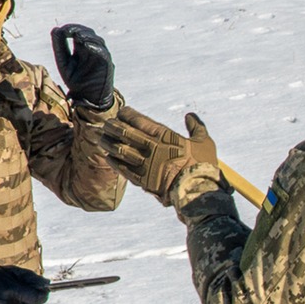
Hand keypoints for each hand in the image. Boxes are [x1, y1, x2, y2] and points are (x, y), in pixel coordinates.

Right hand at [0, 259, 49, 303]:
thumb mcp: (13, 271)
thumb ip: (31, 278)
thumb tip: (48, 284)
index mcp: (9, 290)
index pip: (36, 298)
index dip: (43, 295)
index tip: (45, 290)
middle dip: (30, 296)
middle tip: (20, 287)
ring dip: (22, 303)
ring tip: (9, 294)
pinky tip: (5, 301)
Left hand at [50, 24, 114, 108]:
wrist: (88, 98)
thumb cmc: (77, 82)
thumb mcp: (64, 63)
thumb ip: (60, 47)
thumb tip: (56, 29)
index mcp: (81, 49)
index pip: (78, 32)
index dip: (71, 28)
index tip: (62, 31)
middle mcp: (92, 50)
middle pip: (88, 33)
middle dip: (78, 29)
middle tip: (68, 31)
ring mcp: (100, 56)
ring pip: (97, 40)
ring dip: (87, 36)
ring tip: (77, 36)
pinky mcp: (106, 64)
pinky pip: (103, 53)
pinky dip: (95, 47)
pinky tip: (86, 45)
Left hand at [95, 106, 221, 205]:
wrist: (196, 190)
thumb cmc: (202, 165)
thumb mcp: (204, 142)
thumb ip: (196, 127)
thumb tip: (190, 116)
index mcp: (164, 136)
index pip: (139, 120)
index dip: (127, 114)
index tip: (122, 112)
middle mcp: (150, 147)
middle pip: (124, 132)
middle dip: (113, 126)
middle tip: (107, 123)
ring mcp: (144, 163)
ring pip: (119, 149)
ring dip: (108, 142)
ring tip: (100, 137)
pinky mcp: (141, 179)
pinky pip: (122, 168)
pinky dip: (113, 161)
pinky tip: (108, 156)